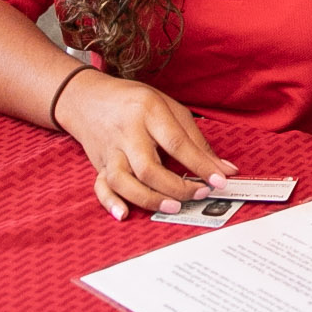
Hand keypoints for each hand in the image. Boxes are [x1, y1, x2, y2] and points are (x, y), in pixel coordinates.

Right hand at [59, 72, 233, 218]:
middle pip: (148, 167)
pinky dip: (110, 203)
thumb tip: (224, 169)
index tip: (220, 180)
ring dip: (148, 199)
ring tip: (173, 207)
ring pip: (122, 180)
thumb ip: (196, 140)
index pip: (177, 142)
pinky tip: (124, 214)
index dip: (200, 165)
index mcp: (148, 111)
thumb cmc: (134, 101)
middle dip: (177, 186)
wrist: (88, 96)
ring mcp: (110, 150)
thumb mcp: (169, 107)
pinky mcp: (98, 164)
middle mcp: (126, 132)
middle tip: (200, 194)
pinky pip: (100, 187)